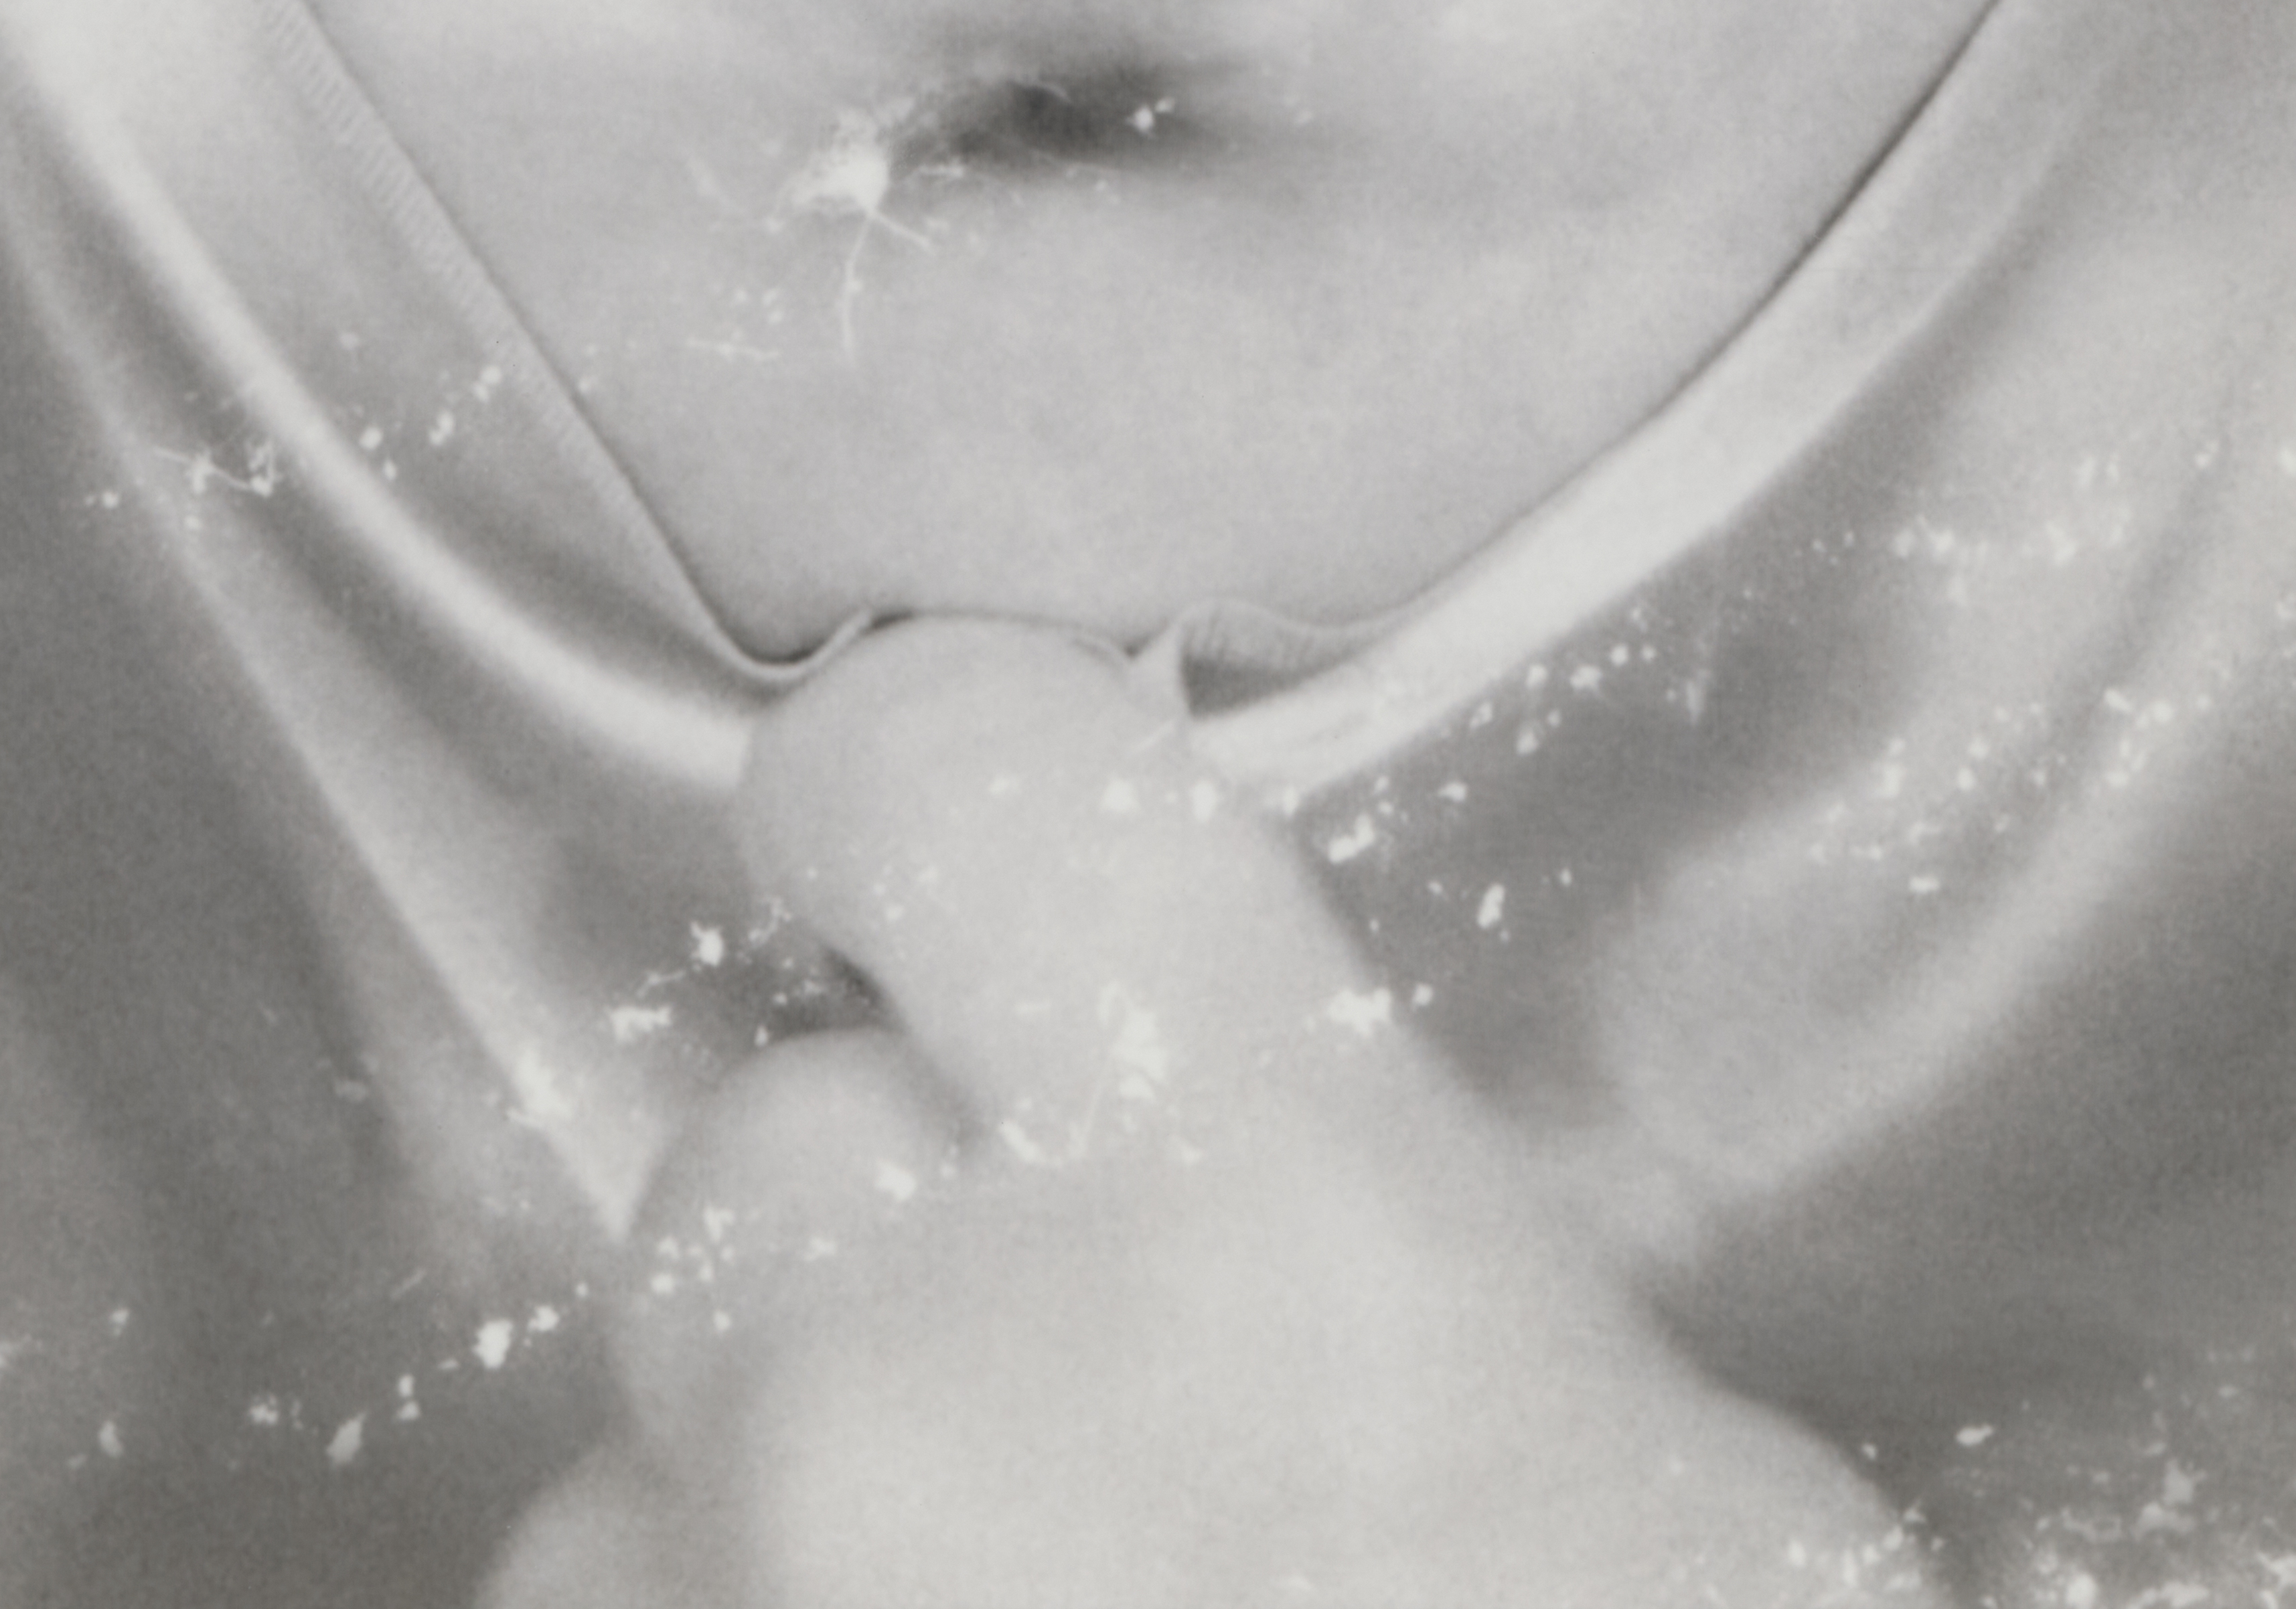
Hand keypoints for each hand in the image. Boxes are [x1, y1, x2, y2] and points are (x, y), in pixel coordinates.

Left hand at [485, 622, 1935, 1606]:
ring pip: (617, 1497)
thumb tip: (1224, 1167)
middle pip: (740, 1181)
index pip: (940, 766)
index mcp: (1243, 1220)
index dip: (936, 799)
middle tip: (1048, 1428)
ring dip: (754, 1564)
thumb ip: (1391, 1276)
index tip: (953, 863)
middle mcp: (909, 1397)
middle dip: (866, 1276)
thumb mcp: (1679, 1503)